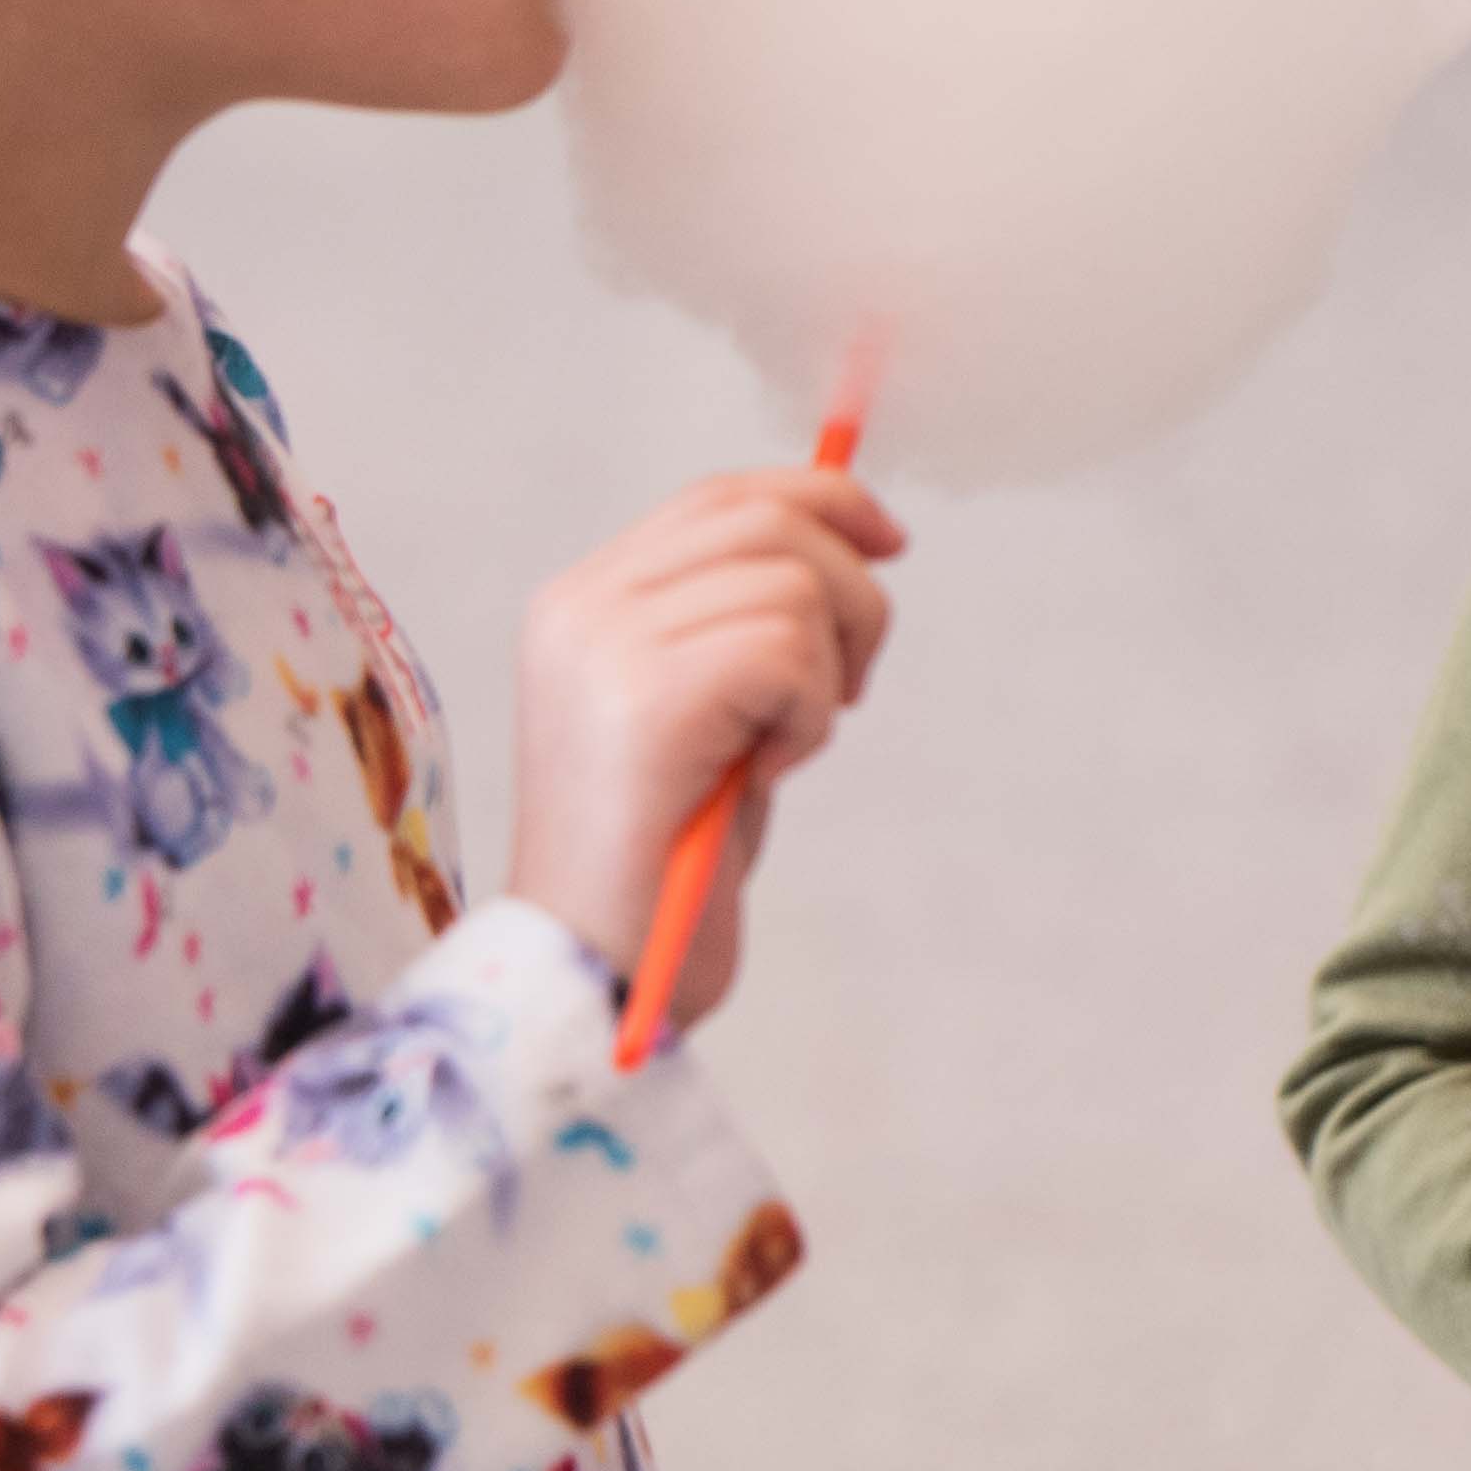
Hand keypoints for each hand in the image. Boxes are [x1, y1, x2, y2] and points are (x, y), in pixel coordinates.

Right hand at [499, 466, 901, 978]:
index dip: (820, 502)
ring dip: (826, 671)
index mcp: (581, 603)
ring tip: (781, 748)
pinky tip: (766, 773)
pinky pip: (787, 649)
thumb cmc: (667, 861)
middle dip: (849, 594)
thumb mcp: (710, 715)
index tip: (889, 543)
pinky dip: (808, 714)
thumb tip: (846, 539)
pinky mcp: (646, 700)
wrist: (597, 972)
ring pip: (792, 582)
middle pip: (766, 519)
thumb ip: (744, 626)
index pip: (719, 498)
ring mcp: (605, 647)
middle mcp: (582, 608)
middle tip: (842, 694)